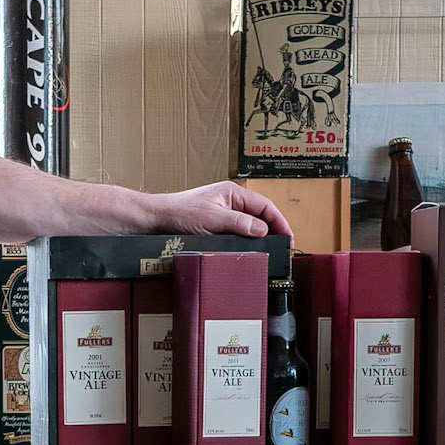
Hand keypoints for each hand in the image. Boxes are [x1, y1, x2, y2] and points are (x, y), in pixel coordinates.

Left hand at [147, 180, 292, 238]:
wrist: (156, 220)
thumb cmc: (179, 213)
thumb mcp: (214, 219)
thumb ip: (240, 224)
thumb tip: (263, 230)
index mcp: (233, 193)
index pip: (265, 206)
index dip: (280, 222)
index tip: (287, 238)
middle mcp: (230, 201)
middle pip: (260, 216)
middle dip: (272, 231)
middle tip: (281, 248)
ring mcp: (223, 213)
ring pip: (249, 226)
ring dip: (258, 237)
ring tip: (267, 251)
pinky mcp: (215, 225)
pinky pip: (237, 233)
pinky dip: (244, 241)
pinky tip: (246, 251)